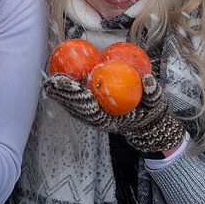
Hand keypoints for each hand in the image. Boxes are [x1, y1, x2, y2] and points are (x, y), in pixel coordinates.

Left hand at [44, 69, 186, 157]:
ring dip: (60, 95)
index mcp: (108, 120)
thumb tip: (147, 79)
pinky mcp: (90, 111)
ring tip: (48, 81)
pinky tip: (57, 79)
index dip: (78, 97)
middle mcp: (97, 119)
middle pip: (76, 107)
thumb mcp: (156, 103)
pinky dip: (66, 92)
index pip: (89, 109)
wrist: (146, 124)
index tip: (70, 84)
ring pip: (72, 106)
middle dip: (63, 95)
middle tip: (53, 80)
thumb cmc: (149, 112)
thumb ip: (152, 92)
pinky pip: (76, 101)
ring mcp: (92, 117)